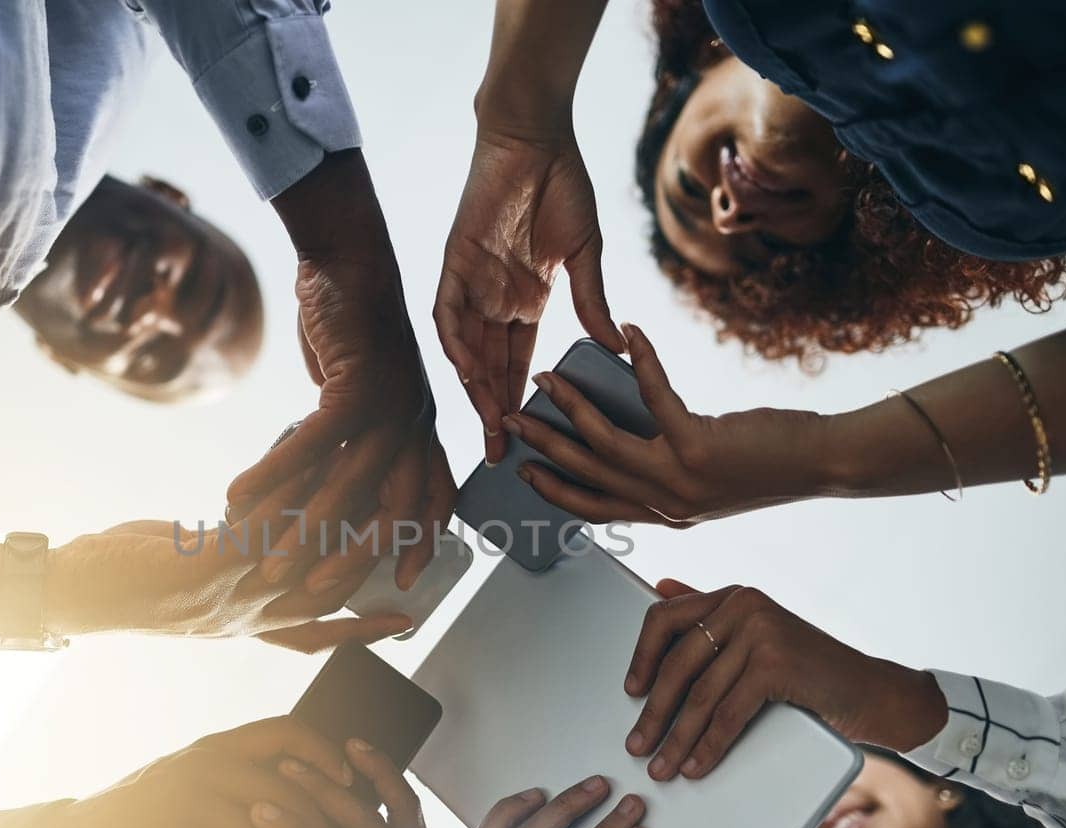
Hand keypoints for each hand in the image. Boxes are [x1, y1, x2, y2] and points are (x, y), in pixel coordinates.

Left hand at [37, 495, 410, 653]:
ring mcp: (225, 597)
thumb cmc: (123, 583)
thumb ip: (232, 566)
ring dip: (340, 529)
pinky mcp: (204, 569)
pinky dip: (288, 506)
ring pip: (304, 566)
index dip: (363, 630)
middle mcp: (242, 619)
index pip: (316, 634)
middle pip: (327, 600)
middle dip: (373, 570)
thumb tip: (259, 537)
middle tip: (412, 538)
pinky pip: (261, 536)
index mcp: (242, 626)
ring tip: (370, 491)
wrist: (66, 594)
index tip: (406, 619)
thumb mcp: (191, 581)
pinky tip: (305, 471)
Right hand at [41, 718, 354, 827]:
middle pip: (288, 792)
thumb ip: (243, 785)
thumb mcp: (196, 786)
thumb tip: (316, 803)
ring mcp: (187, 799)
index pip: (288, 731)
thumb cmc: (152, 819)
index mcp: (220, 746)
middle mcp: (207, 763)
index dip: (326, 754)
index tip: (351, 788)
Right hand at [231, 151, 451, 595]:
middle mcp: (417, 422)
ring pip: (351, 485)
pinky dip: (275, 474)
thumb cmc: (353, 329)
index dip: (425, 541)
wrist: (351, 262)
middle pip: (396, 508)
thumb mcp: (367, 390)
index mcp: (423, 427)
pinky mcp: (355, 386)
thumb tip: (344, 473)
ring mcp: (391, 406)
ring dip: (307, 527)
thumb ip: (363, 434)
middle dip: (358, 555)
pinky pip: (311, 445)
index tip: (409, 581)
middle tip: (317, 591)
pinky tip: (240, 495)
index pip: (435, 497)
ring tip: (270, 556)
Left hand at [435, 127, 624, 464]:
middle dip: (493, 410)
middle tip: (501, 453)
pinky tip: (466, 370)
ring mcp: (472, 282)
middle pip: (488, 367)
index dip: (519, 399)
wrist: (536, 137)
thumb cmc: (563, 186)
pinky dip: (455, 341)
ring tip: (488, 424)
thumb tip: (618, 346)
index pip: (517, 363)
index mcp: (524, 300)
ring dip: (474, 386)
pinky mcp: (454, 262)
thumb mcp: (585, 254)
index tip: (526, 437)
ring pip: (466, 348)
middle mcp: (494, 299)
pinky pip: (448, 311)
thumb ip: (593, 300)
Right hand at [502, 324, 834, 525]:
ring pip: (604, 442)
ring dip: (570, 406)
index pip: (595, 509)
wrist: (821, 464)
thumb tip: (621, 418)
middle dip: (542, 445)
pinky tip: (630, 332)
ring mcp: (678, 480)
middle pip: (585, 475)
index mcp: (665, 515)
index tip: (523, 471)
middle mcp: (666, 505)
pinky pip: (653, 397)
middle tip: (510, 419)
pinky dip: (639, 360)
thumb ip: (666, 462)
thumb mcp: (706, 474)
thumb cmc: (769, 462)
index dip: (553, 491)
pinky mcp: (697, 445)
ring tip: (547, 377)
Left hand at [625, 581, 947, 780]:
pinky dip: (708, 746)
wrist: (871, 691)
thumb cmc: (811, 670)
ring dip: (676, 738)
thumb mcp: (758, 635)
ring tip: (662, 764)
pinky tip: (696, 764)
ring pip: (700, 694)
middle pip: (678, 663)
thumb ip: (714, 613)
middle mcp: (744, 605)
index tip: (631, 691)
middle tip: (638, 744)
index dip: (642, 657)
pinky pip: (728, 713)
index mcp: (733, 596)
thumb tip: (660, 587)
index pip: (665, 618)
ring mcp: (761, 632)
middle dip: (654, 711)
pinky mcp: (776, 664)